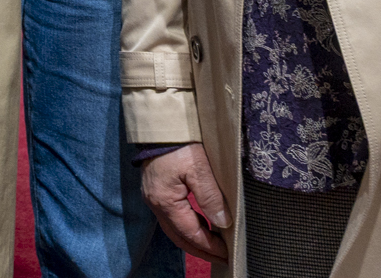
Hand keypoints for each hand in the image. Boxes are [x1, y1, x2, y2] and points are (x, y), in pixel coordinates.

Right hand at [139, 144, 228, 261]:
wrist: (159, 123)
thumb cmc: (179, 143)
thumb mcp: (199, 168)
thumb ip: (211, 197)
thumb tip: (223, 223)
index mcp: (165, 200)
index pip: (190, 233)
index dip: (209, 247)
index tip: (228, 254)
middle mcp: (155, 203)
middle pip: (179, 237)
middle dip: (201, 250)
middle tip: (223, 258)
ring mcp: (153, 197)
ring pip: (174, 228)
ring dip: (194, 239)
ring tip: (214, 246)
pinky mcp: (156, 190)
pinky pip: (172, 217)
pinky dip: (187, 226)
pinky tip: (201, 225)